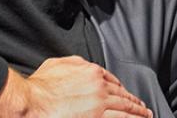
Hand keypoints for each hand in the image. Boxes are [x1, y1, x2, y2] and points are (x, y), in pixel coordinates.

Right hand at [0, 58, 151, 117]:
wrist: (30, 103)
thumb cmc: (39, 86)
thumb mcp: (58, 64)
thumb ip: (75, 63)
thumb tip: (84, 66)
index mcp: (92, 72)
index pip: (113, 81)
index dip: (122, 90)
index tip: (127, 95)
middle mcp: (99, 88)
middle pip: (123, 96)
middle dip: (135, 103)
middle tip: (144, 109)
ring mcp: (99, 105)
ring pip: (126, 110)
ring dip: (138, 114)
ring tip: (146, 117)